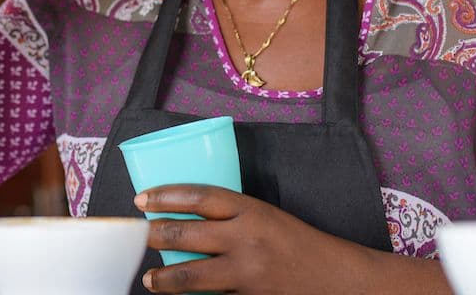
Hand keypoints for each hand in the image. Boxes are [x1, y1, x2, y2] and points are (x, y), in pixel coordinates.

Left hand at [135, 185, 446, 294]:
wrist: (336, 279)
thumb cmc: (298, 244)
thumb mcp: (267, 217)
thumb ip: (232, 217)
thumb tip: (186, 216)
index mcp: (252, 210)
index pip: (199, 196)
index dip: (165, 195)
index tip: (141, 198)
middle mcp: (246, 239)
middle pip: (185, 234)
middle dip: (154, 235)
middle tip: (138, 235)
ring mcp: (246, 273)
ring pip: (191, 276)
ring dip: (164, 278)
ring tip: (150, 278)